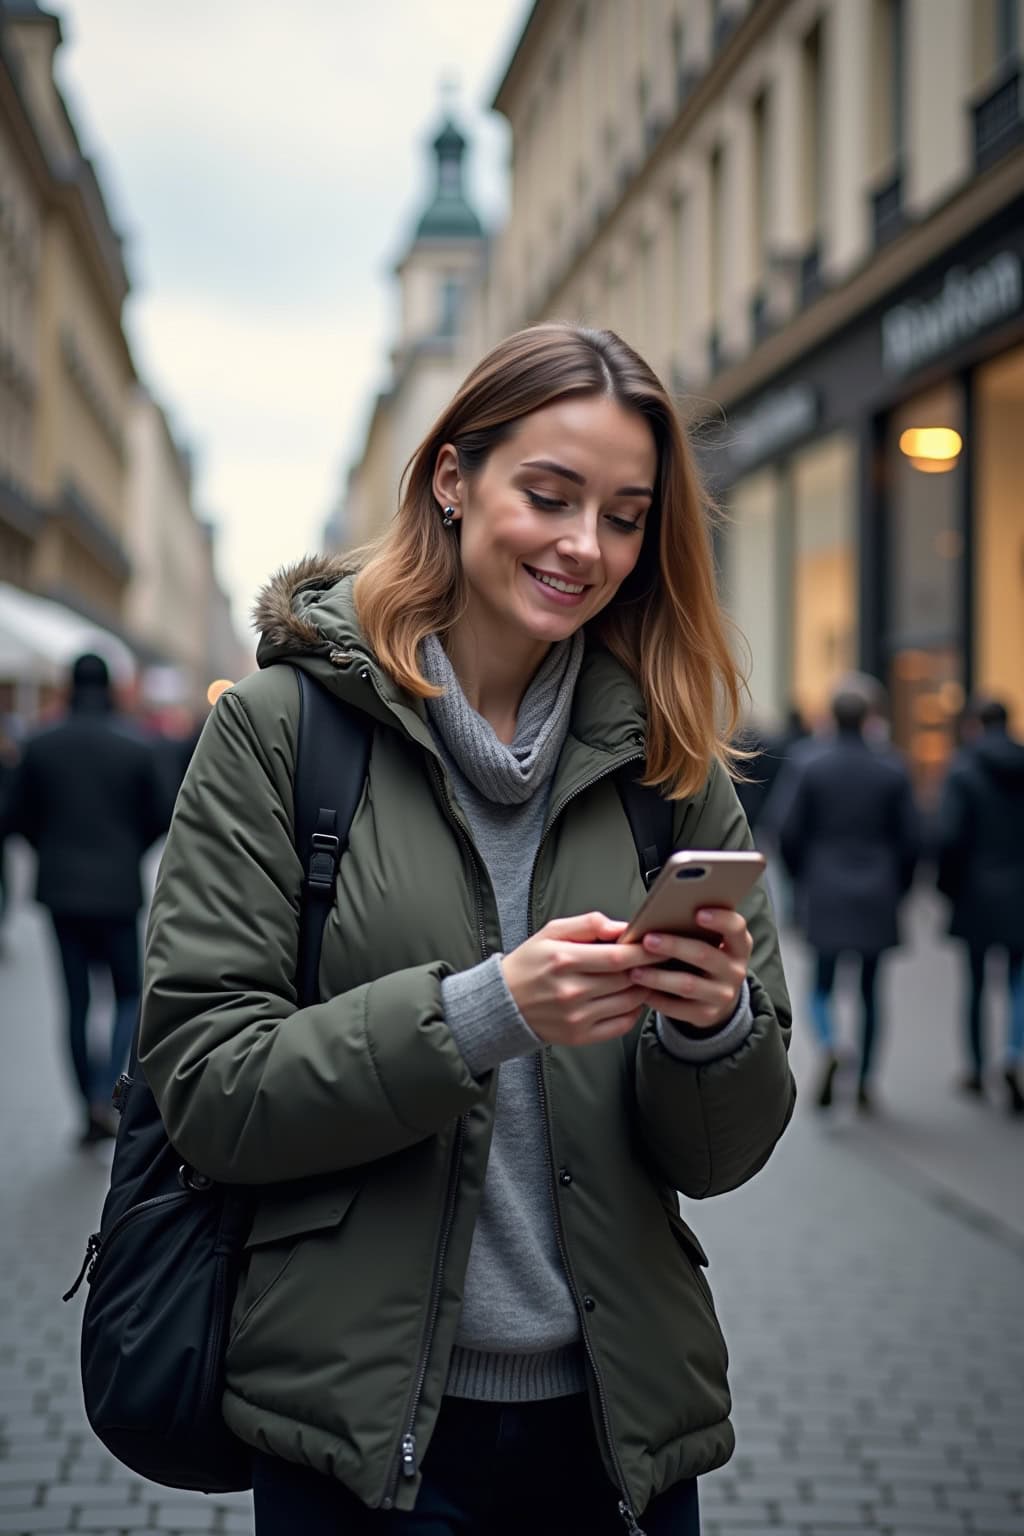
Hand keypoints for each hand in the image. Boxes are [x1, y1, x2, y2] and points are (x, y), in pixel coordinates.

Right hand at [501, 912, 650, 1046]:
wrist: (504, 1003)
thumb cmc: (530, 964)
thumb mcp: (551, 932)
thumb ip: (588, 924)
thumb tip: (621, 927)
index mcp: (564, 960)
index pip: (618, 957)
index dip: (644, 951)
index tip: (658, 945)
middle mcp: (571, 991)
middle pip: (627, 979)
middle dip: (648, 968)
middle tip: (658, 959)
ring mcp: (576, 1017)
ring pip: (629, 1002)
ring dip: (644, 988)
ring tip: (644, 976)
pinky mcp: (580, 1036)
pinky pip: (621, 1025)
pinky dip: (634, 1011)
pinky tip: (630, 998)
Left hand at [630, 908, 750, 1029]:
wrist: (716, 998)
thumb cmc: (703, 958)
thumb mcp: (709, 943)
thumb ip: (693, 928)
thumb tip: (657, 915)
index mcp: (738, 945)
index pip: (736, 928)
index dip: (720, 919)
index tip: (697, 912)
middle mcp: (735, 970)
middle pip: (704, 955)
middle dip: (674, 946)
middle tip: (647, 940)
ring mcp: (722, 995)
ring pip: (688, 984)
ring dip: (658, 977)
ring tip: (634, 970)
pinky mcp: (706, 1015)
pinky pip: (678, 1008)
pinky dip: (657, 999)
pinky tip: (640, 991)